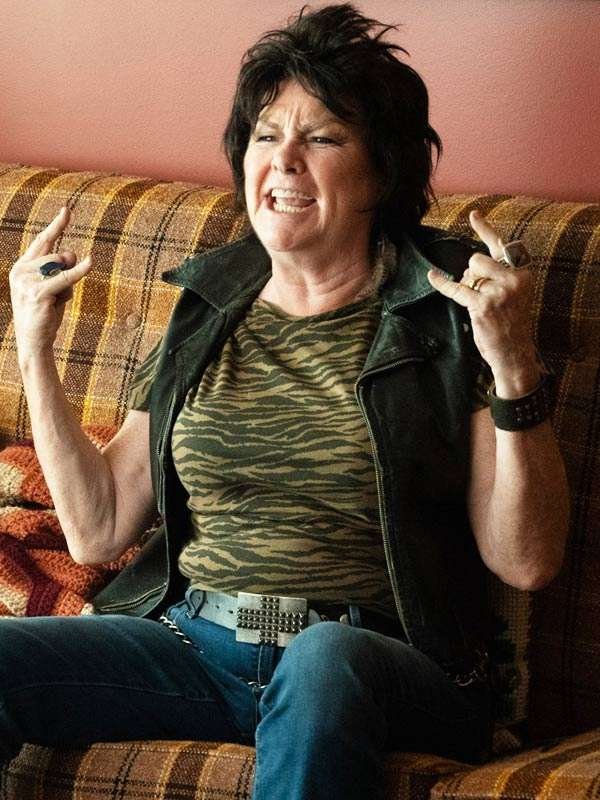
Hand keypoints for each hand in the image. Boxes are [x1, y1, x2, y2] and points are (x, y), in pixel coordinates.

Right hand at [9, 207, 92, 358]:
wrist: (33, 341)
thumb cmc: (45, 314)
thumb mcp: (55, 287)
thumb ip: (62, 268)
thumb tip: (75, 254)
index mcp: (22, 266)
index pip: (43, 240)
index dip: (57, 225)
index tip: (67, 209)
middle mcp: (20, 270)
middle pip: (59, 256)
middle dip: (68, 271)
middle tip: (59, 292)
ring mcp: (27, 281)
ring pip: (62, 269)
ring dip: (67, 287)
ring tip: (55, 302)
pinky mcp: (38, 293)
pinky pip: (66, 278)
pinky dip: (79, 272)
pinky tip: (90, 263)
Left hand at [427, 209, 539, 397]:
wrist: (514, 353)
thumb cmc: (511, 324)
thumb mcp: (514, 294)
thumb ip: (500, 275)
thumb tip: (472, 262)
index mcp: (522, 274)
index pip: (501, 246)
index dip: (485, 229)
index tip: (474, 214)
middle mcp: (513, 279)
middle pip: (476, 259)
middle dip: (471, 273)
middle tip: (479, 292)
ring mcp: (499, 292)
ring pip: (468, 273)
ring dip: (467, 285)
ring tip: (479, 303)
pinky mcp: (482, 306)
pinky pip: (457, 289)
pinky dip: (443, 283)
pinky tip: (432, 277)